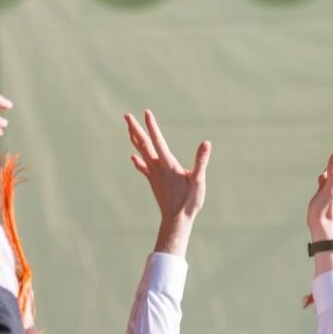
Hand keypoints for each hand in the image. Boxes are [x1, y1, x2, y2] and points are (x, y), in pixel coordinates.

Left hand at [125, 110, 211, 256]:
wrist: (176, 221)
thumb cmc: (189, 202)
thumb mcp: (198, 181)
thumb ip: (201, 161)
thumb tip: (206, 143)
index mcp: (168, 165)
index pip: (158, 141)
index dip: (152, 126)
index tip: (146, 112)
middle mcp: (157, 168)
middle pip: (143, 144)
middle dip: (135, 128)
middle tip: (126, 115)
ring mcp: (153, 175)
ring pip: (141, 153)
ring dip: (135, 139)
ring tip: (129, 128)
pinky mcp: (154, 182)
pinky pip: (143, 168)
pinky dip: (138, 160)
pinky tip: (133, 157)